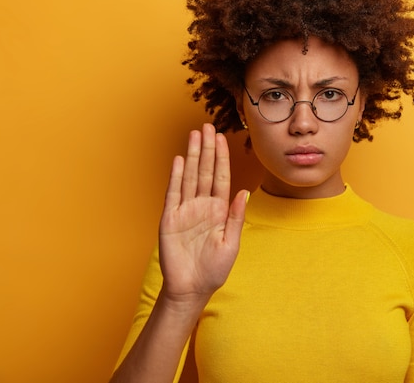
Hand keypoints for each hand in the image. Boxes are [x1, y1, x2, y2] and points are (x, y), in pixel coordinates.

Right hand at [158, 123, 247, 305]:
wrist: (192, 288)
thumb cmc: (214, 269)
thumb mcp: (231, 243)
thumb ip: (236, 217)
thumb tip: (244, 192)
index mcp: (218, 211)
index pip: (221, 178)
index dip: (222, 158)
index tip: (222, 138)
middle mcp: (202, 206)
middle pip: (205, 171)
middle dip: (207, 149)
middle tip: (207, 126)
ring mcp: (185, 211)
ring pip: (190, 177)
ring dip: (192, 156)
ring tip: (194, 135)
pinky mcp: (169, 219)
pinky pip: (174, 194)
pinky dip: (176, 177)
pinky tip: (180, 161)